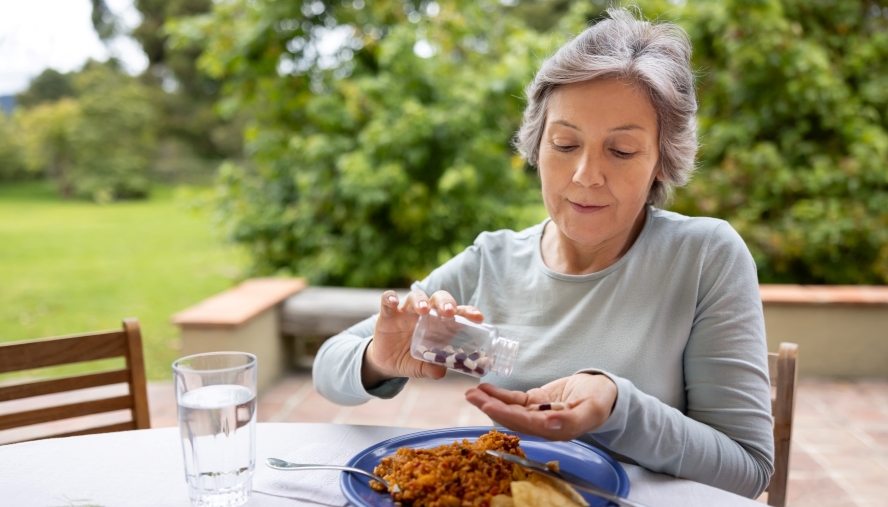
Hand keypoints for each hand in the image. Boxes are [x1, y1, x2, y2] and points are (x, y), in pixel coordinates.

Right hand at [361, 289, 483, 387]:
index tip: (478, 318)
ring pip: (416, 296)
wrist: (387, 363)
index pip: (458, 313)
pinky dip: (390, 298)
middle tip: (449, 312)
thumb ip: (432, 369)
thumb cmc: (411, 360)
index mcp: (440, 324)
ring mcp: (407, 312)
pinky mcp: (388, 314)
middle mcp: (426, 313)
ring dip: (421, 301)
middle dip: (446, 302)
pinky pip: (388, 301)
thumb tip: (441, 372)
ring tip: (424, 311)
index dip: (469, 312)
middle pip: (439, 298)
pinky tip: (393, 302)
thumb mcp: (422, 367)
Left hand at [464, 373, 617, 440]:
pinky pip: (514, 399)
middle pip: (513, 419)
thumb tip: (549, 424)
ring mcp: (537, 414)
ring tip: (472, 392)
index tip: (490, 406)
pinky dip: (499, 394)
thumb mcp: (592, 409)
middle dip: (491, 407)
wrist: (603, 390)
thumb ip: (571, 419)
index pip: (528, 424)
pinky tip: (485, 388)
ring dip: (490, 401)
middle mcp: (543, 426)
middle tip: (472, 396)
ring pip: (510, 409)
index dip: (508, 415)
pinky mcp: (534, 403)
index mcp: (557, 431)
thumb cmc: (601, 400)